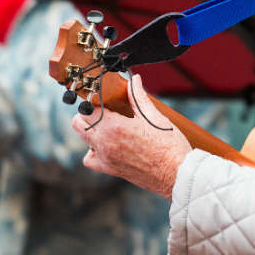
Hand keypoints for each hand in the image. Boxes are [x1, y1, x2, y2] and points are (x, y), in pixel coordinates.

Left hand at [71, 74, 190, 198]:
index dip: (94, 99)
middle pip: (78, 123)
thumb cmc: (168, 145)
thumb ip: (138, 97)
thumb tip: (134, 80)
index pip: (88, 108)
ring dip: (90, 131)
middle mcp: (105, 143)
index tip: (103, 96)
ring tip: (107, 126)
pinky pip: (90, 160)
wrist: (175, 173)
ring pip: (83, 139)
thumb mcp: (153, 116)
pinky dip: (93, 152)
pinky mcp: (110, 169)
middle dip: (87, 113)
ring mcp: (106, 157)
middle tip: (103, 109)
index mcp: (114, 126)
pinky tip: (106, 145)